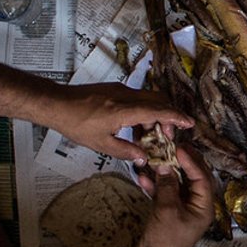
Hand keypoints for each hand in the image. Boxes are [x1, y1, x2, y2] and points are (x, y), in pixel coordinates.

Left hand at [44, 81, 192, 161]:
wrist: (57, 104)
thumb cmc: (77, 125)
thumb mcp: (101, 144)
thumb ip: (125, 151)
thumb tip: (144, 158)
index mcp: (123, 110)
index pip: (156, 111)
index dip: (175, 117)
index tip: (189, 123)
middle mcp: (126, 96)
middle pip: (158, 100)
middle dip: (169, 116)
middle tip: (170, 135)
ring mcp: (121, 90)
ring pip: (149, 98)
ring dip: (156, 113)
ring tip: (152, 135)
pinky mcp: (115, 89)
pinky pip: (138, 97)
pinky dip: (145, 110)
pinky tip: (138, 126)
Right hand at [136, 143, 216, 246]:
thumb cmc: (167, 238)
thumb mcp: (167, 209)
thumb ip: (167, 185)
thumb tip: (165, 165)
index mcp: (204, 205)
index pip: (202, 177)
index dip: (191, 161)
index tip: (179, 148)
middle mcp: (196, 204)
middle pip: (191, 178)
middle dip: (180, 163)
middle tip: (171, 147)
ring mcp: (182, 208)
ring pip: (176, 184)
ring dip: (164, 172)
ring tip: (155, 157)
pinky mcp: (168, 211)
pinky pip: (164, 193)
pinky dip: (155, 186)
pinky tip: (142, 177)